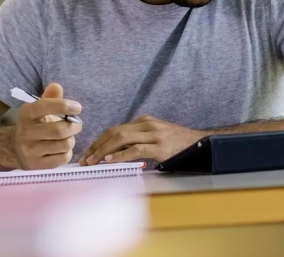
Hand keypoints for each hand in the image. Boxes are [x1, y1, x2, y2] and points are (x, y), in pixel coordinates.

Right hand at [14, 83, 82, 169]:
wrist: (16, 149)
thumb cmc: (35, 124)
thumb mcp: (39, 110)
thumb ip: (50, 98)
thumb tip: (56, 86)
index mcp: (26, 114)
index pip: (44, 106)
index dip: (63, 105)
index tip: (77, 107)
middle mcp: (25, 133)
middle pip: (59, 130)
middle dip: (74, 126)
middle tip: (77, 125)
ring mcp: (30, 151)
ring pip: (64, 145)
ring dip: (71, 140)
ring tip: (67, 137)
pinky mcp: (36, 165)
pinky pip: (62, 158)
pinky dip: (68, 153)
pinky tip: (62, 149)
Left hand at [78, 116, 203, 165]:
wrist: (199, 143)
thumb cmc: (176, 144)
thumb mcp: (155, 138)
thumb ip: (137, 141)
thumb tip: (114, 154)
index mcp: (144, 121)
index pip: (114, 129)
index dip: (98, 141)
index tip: (87, 153)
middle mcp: (147, 125)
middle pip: (114, 132)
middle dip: (96, 146)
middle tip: (84, 159)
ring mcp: (154, 134)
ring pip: (121, 139)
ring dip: (103, 151)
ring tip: (92, 161)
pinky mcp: (160, 147)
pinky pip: (135, 150)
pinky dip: (120, 155)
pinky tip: (110, 161)